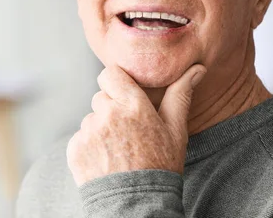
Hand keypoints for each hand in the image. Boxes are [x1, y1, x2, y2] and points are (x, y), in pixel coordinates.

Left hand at [67, 64, 205, 185]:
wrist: (137, 206)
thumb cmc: (161, 166)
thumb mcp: (175, 130)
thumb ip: (181, 95)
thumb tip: (198, 68)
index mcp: (133, 105)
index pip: (110, 74)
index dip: (117, 83)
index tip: (125, 95)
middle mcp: (108, 114)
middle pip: (101, 96)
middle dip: (112, 108)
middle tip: (128, 131)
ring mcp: (89, 131)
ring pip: (91, 118)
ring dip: (101, 127)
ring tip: (118, 149)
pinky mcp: (75, 148)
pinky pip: (81, 137)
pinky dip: (90, 145)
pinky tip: (106, 160)